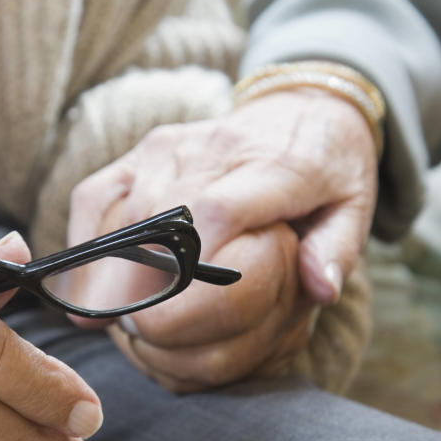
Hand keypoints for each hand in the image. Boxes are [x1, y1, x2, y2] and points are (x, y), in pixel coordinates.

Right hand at [69, 88, 376, 389]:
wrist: (307, 105)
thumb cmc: (330, 171)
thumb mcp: (355, 208)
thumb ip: (337, 250)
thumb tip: (320, 290)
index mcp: (275, 165)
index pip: (216, 211)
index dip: (182, 269)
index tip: (164, 322)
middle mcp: (214, 148)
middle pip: (154, 217)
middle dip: (135, 283)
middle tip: (133, 335)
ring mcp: (171, 146)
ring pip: (118, 210)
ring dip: (105, 271)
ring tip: (107, 321)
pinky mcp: (144, 149)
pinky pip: (96, 194)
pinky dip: (85, 242)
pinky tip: (86, 286)